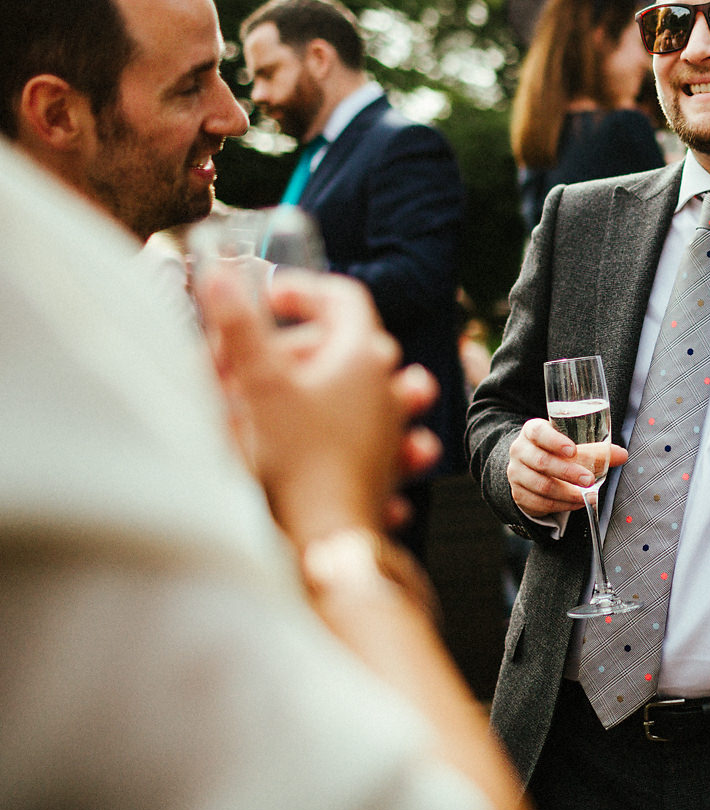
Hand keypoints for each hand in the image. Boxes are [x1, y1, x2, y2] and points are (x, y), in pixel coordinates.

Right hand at [198, 266, 437, 541]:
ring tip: (305, 394)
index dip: (305, 289)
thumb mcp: (259, 383)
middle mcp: (389, 387)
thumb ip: (238, 325)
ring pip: (379, 394)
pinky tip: (325, 452)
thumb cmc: (296, 457)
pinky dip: (350, 444)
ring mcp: (393, 429)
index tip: (269, 299)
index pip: (345, 298)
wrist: (328, 537)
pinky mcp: (387, 469)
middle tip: (253, 362)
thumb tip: (216, 272)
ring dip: (339, 390)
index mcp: (363, 354)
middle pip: (356, 345)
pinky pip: (376, 447)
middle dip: (303, 346)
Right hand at [507, 416, 628, 517]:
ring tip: (586, 496)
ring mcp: (516, 473)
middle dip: (568, 472)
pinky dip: (560, 505)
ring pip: (541, 486)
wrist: (530, 467)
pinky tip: (575, 502)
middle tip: (589, 479)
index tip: (572, 450)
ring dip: (567, 493)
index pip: (539, 432)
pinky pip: (539, 503)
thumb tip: (621, 455)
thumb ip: (595, 450)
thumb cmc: (555, 451)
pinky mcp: (518, 494)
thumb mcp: (572, 446)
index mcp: (532, 431)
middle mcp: (520, 450)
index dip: (555, 441)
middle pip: (541, 462)